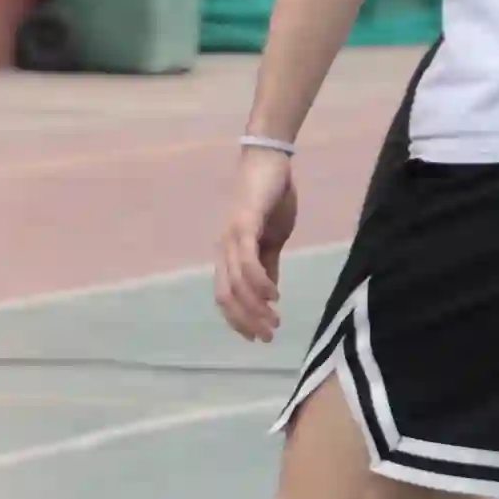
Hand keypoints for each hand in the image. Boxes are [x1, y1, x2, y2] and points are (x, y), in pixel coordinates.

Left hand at [215, 148, 298, 342]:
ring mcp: (231, 236)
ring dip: (254, 308)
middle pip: (226, 296)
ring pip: (236, 283)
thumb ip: (269, 265)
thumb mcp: (273, 239)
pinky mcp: (244, 224)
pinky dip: (258, 282)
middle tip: (268, 336)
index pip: (225, 296)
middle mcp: (224, 248)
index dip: (238, 320)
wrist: (271, 159)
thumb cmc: (271, 197)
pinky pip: (247, 260)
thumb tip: (269, 294)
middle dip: (246, 321)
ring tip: (274, 320)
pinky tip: (273, 295)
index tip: (257, 338)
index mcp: (229, 253)